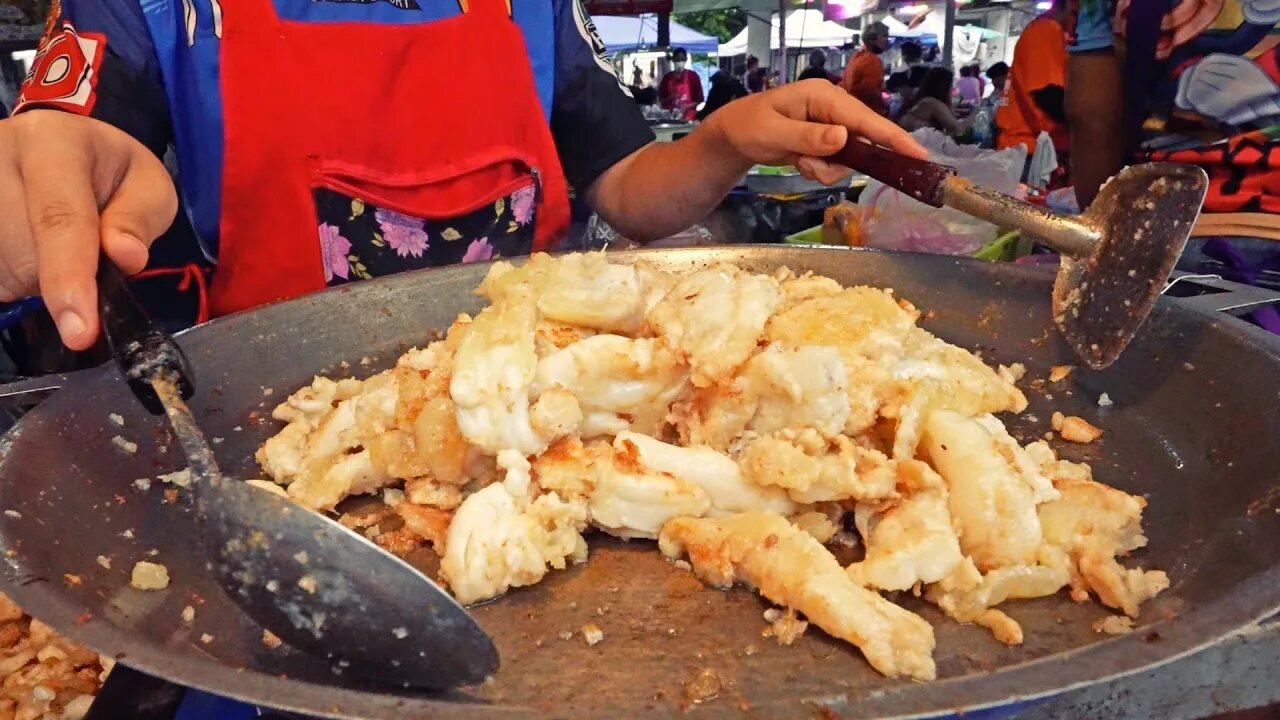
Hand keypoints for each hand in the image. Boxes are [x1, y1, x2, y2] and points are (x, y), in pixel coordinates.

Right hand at [0, 110, 177, 349]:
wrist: (57, 144)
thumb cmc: (109, 171)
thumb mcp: (146, 185)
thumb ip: (140, 219)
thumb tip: (125, 258)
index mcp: (52, 143)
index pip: (58, 219)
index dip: (68, 278)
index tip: (80, 331)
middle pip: (24, 254)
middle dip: (60, 276)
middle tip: (82, 251)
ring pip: (1, 269)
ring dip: (31, 278)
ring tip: (49, 243)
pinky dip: (10, 277)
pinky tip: (23, 251)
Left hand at [701, 79, 926, 183]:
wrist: (734, 135)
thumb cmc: (749, 127)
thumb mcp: (774, 133)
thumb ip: (809, 137)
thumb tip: (843, 138)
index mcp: (824, 96)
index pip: (864, 119)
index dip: (892, 137)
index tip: (918, 154)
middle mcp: (833, 108)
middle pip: (862, 142)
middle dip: (838, 161)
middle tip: (810, 165)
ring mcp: (832, 125)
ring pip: (849, 158)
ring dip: (825, 168)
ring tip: (798, 161)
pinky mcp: (828, 141)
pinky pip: (837, 163)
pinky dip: (819, 169)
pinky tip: (799, 162)